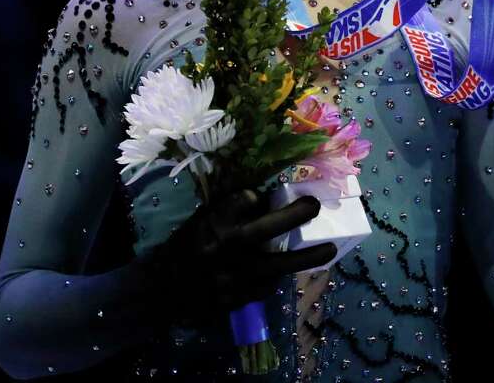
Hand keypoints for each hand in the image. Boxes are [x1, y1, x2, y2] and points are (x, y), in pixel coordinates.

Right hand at [147, 187, 336, 328]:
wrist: (163, 290)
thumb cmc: (185, 248)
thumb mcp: (201, 222)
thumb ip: (228, 211)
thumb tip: (263, 200)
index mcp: (214, 224)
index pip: (245, 199)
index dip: (256, 196)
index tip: (263, 196)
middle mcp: (226, 247)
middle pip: (269, 227)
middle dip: (296, 215)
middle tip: (315, 206)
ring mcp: (234, 276)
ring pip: (279, 265)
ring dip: (307, 257)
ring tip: (330, 250)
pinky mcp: (238, 298)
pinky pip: (267, 286)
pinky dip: (276, 277)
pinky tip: (281, 273)